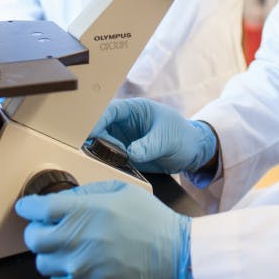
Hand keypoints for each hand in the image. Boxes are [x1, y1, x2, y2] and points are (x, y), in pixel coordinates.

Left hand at [15, 181, 191, 278]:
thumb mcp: (122, 190)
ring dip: (49, 253)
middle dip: (36, 230)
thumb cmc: (151, 221)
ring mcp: (81, 268)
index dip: (28, 206)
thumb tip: (65, 199)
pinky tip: (75, 265)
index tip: (27, 207)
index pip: (39, 209)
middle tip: (47, 227)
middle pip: (33, 238)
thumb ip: (89, 192)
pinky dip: (61, 275)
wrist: (174, 255)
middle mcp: (78, 239)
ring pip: (42, 263)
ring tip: (65, 247)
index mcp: (86, 210)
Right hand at [89, 97, 216, 173]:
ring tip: (93, 162)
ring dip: (96, 152)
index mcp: (134, 110)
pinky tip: (103, 169)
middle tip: (85, 152)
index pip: (110, 111)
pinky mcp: (125, 154)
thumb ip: (149, 145)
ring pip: (101, 143)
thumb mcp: (167, 138)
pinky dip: (105, 163)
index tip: (88, 134)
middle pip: (99, 127)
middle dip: (91, 138)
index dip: (97, 120)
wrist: (192, 152)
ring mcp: (123, 139)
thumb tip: (129, 154)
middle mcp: (124, 123)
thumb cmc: (182, 136)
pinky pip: (109, 157)